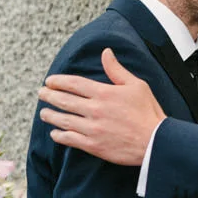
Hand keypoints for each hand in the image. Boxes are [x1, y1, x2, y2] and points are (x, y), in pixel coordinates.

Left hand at [38, 49, 163, 165]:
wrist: (156, 142)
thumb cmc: (148, 112)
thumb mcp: (137, 85)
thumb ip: (117, 70)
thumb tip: (106, 52)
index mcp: (104, 93)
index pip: (74, 84)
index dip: (58, 81)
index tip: (49, 81)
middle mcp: (95, 110)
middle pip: (64, 101)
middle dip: (49, 96)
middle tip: (41, 93)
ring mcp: (93, 129)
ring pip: (64, 120)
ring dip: (50, 115)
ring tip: (43, 113)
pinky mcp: (94, 145)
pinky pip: (70, 139)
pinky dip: (60, 135)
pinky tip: (55, 133)